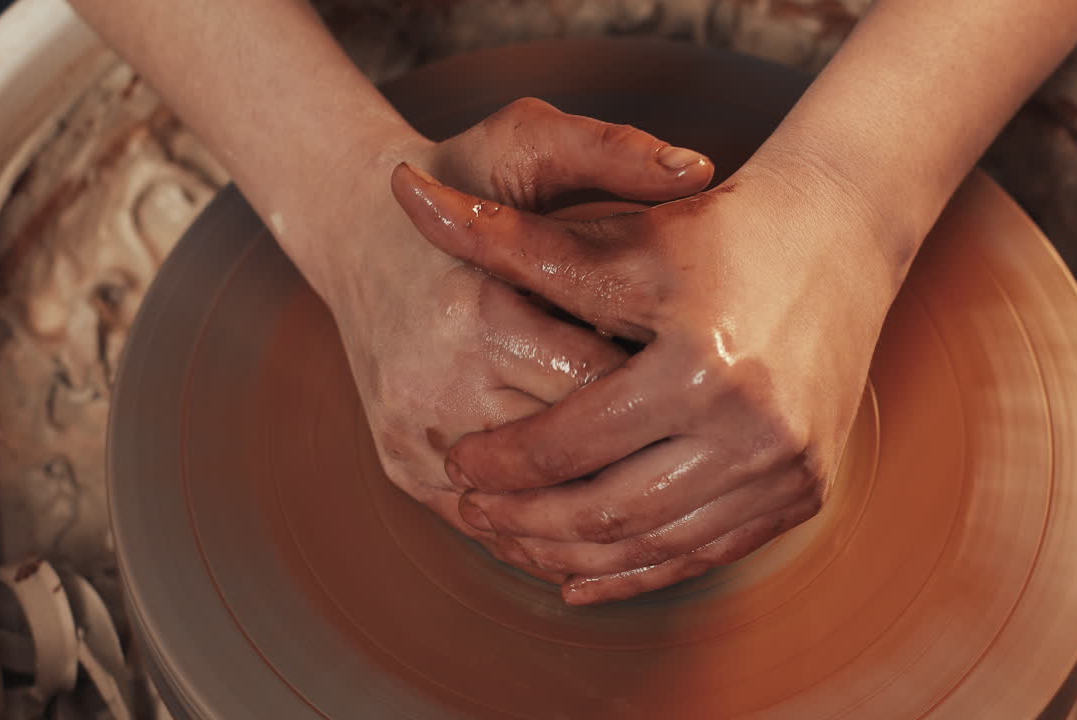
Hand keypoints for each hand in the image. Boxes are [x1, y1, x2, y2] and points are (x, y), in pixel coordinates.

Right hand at [285, 98, 714, 576]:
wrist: (357, 235)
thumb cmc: (460, 183)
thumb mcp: (524, 143)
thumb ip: (607, 150)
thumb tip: (699, 169)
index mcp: (477, 313)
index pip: (602, 381)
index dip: (669, 386)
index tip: (719, 380)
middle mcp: (439, 387)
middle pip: (575, 453)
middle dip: (647, 451)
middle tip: (709, 442)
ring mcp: (416, 438)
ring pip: (534, 506)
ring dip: (606, 505)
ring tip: (676, 487)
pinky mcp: (403, 469)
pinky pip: (491, 523)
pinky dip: (549, 527)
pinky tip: (608, 515)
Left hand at [393, 155, 896, 602]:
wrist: (841, 235)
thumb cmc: (718, 231)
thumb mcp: (617, 239)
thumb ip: (509, 240)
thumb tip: (403, 195)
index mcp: (701, 366)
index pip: (572, 441)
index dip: (503, 461)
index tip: (458, 463)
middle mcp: (756, 429)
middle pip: (609, 510)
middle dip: (526, 523)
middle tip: (473, 514)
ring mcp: (791, 467)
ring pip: (656, 546)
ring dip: (575, 557)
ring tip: (516, 545)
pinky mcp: (810, 488)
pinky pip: (709, 553)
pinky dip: (641, 571)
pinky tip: (585, 577)